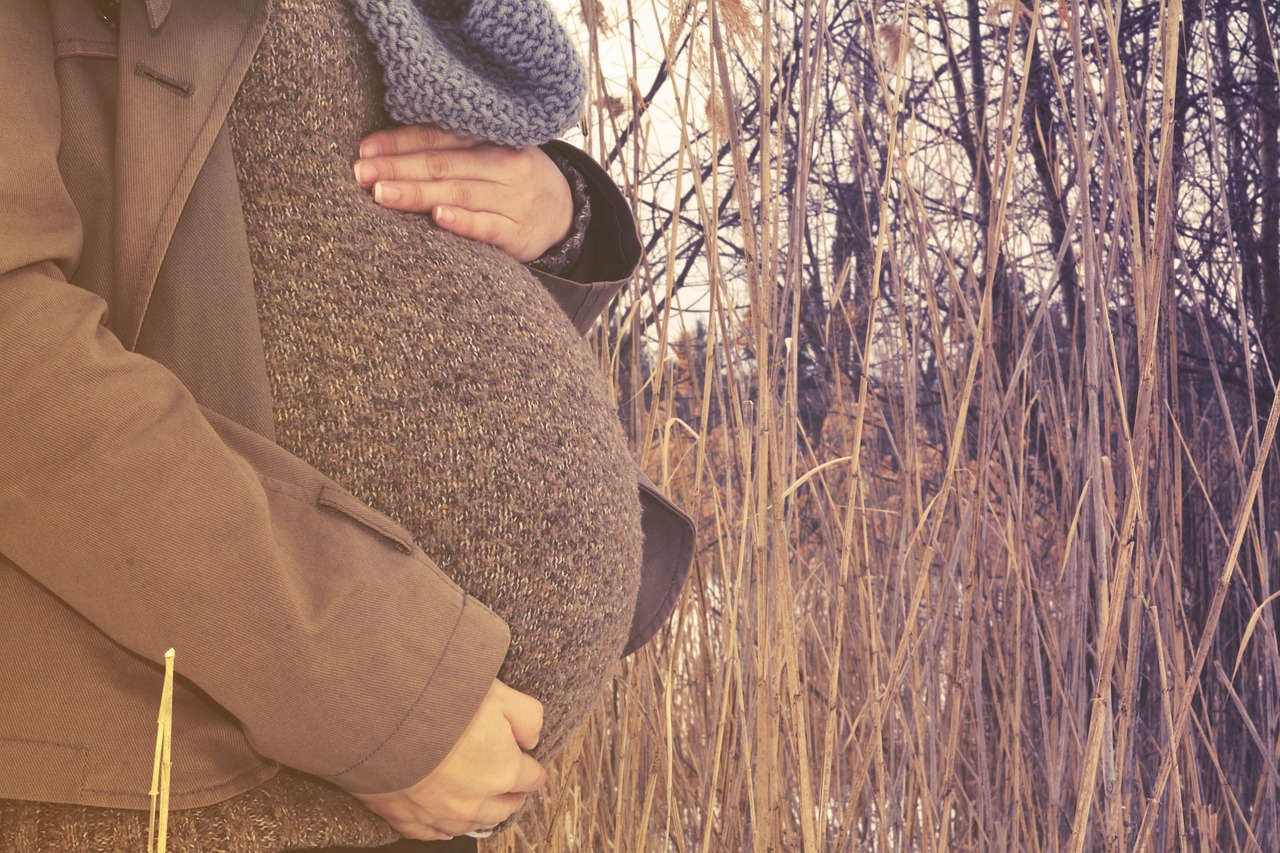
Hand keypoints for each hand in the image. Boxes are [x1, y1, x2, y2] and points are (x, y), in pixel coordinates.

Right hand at [353, 679, 545, 840]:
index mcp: (502, 770)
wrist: (378, 716)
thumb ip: (527, 717)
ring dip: (479, 812)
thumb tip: (532, 738)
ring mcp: (439, 814)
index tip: (527, 759)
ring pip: (470, 824)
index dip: (531, 766)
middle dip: (510, 793)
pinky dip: (441, 827)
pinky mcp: (406, 818)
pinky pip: (431, 833)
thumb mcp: (499, 693)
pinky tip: (444, 821)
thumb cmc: (438, 700)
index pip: (531, 777)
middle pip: (504, 807)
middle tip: (509, 782)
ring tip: (480, 800)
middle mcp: (475, 800)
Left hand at [355, 124, 574, 262]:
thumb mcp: (489, 153)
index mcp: (491, 138)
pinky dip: (464, 221)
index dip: (400, 142)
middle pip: (444, 164)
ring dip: (419, 193)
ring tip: (382, 194)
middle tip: (361, 174)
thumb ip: (449, 148)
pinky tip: (438, 218)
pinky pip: (488, 226)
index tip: (364, 151)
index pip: (439, 136)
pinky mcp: (520, 234)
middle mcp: (504, 164)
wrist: (565, 213)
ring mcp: (514, 199)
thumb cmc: (509, 180)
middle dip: (398, 168)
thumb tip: (384, 149)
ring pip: (460, 192)